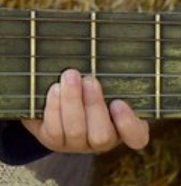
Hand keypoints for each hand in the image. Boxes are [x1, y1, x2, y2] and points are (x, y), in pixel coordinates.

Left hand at [21, 68, 149, 152]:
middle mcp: (101, 140)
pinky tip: (55, 88)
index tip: (119, 103)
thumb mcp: (100, 76)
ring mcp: (76, 143)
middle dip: (93, 105)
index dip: (129, 125)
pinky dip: (54, 107)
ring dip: (71, 101)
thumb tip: (106, 42)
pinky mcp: (53, 140)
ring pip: (76, 131)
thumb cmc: (84, 79)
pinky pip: (54, 129)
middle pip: (102, 135)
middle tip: (89, 79)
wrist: (48, 91)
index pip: (136, 138)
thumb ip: (106, 71)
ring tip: (69, 76)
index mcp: (121, 127)